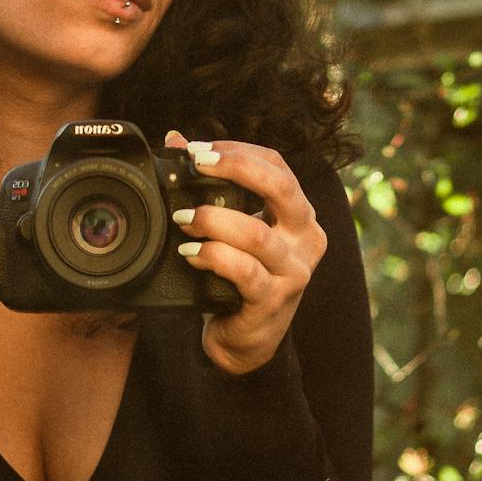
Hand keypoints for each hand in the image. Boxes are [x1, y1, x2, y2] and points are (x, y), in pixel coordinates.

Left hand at [165, 131, 327, 375]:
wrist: (245, 340)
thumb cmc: (239, 276)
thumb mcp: (231, 228)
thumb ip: (210, 185)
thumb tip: (174, 140)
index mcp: (299, 215)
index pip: (278, 166)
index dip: (239, 151)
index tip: (199, 150)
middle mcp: (306, 239)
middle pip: (281, 187)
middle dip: (236, 168)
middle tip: (198, 165)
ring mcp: (294, 272)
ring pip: (256, 234)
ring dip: (213, 220)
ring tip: (184, 219)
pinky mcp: (274, 300)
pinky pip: (243, 271)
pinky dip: (212, 257)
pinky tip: (190, 253)